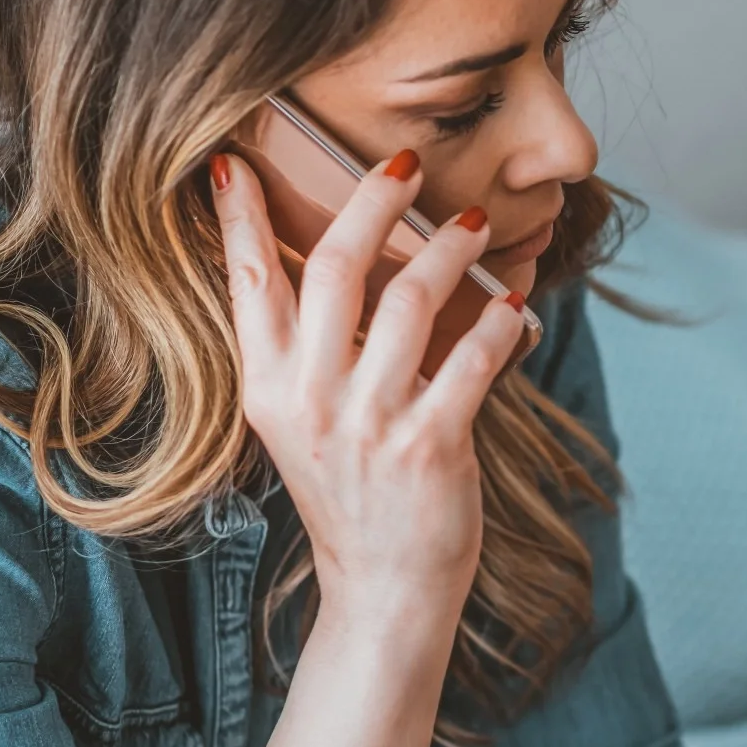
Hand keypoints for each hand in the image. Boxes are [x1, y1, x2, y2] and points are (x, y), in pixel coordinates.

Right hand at [208, 148, 526, 634]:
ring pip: (408, 301)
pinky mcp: (429, 447)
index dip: (240, 218)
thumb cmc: (353, 493)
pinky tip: (509, 300)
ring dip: (448, 250)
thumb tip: (342, 259)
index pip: (246, 283)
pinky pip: (471, 359)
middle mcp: (310, 400)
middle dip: (369, 201)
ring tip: (472, 223)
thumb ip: (310, 351)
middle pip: (333, 269)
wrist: (385, 588)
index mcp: (269, 388)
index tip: (237, 158)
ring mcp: (368, 425)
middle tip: (402, 159)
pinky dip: (495, 321)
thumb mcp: (305, 422)